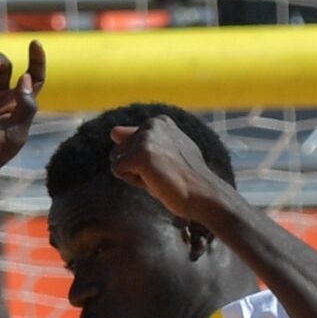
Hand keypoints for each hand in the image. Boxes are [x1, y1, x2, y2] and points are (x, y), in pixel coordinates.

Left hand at [109, 116, 228, 221]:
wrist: (203, 195)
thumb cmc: (185, 178)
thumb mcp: (164, 152)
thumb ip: (139, 139)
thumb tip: (112, 131)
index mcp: (160, 122)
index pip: (129, 142)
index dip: (144, 160)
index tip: (168, 165)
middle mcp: (152, 124)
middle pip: (121, 150)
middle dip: (136, 167)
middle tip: (163, 173)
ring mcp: (146, 137)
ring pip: (118, 160)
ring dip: (134, 174)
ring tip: (159, 176)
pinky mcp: (139, 153)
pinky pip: (117, 170)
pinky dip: (133, 181)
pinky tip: (155, 181)